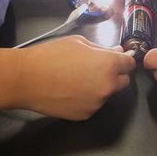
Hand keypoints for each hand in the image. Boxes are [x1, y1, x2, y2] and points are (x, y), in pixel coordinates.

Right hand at [15, 35, 135, 119]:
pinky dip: (87, 98)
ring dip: (99, 87)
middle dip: (114, 75)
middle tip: (95, 68)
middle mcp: (107, 86)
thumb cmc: (51, 55)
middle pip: (123, 82)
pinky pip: (93, 104)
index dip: (123, 60)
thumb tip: (117, 50)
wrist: (27, 79)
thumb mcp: (79, 42)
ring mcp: (97, 103)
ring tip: (77, 79)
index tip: (117, 59)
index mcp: (109, 64)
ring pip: (106, 94)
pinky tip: (70, 90)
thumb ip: (102, 48)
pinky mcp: (86, 114)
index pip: (129, 64)